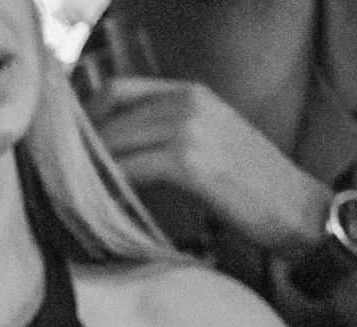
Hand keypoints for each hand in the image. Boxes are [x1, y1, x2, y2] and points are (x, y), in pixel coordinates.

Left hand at [87, 75, 329, 255]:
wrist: (296, 208)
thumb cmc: (250, 185)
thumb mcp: (207, 141)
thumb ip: (164, 133)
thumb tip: (108, 148)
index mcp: (192, 92)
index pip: (118, 89)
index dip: (85, 115)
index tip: (68, 146)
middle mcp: (189, 101)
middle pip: (108, 112)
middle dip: (78, 145)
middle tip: (59, 173)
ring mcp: (189, 128)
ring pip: (113, 140)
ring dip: (88, 168)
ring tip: (74, 191)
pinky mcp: (189, 161)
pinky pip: (128, 168)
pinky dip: (108, 185)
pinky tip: (100, 203)